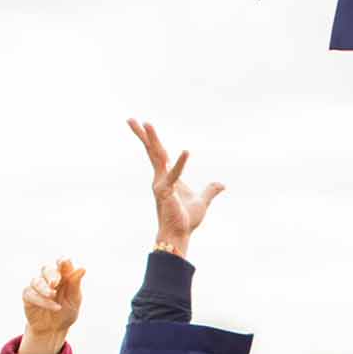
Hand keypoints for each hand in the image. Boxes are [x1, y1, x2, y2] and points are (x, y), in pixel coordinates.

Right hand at [19, 259, 85, 353]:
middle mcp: (49, 280)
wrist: (54, 329)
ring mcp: (37, 288)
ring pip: (36, 281)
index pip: (62, 264)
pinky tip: (53, 307)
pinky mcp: (28, 297)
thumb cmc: (66, 311)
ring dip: (45, 288)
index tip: (64, 262)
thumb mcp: (74, 300)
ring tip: (53, 296)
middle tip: (55, 282)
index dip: (62, 261)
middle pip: (46, 269)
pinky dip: (42, 300)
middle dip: (51, 274)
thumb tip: (82, 268)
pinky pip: (30, 294)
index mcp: (63, 277)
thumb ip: (75, 284)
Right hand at [127, 118, 222, 257]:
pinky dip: (181, 163)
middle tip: (131, 119)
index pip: (159, 155)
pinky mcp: (165, 191)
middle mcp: (160, 177)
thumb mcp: (202, 201)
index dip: (152, 140)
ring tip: (146, 123)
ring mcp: (160, 183)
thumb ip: (210, 191)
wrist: (179, 234)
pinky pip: (174, 174)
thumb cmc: (186, 219)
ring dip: (153, 139)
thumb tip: (221, 185)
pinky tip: (186, 151)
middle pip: (152, 151)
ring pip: (157, 157)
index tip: (145, 126)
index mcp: (167, 177)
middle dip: (143, 135)